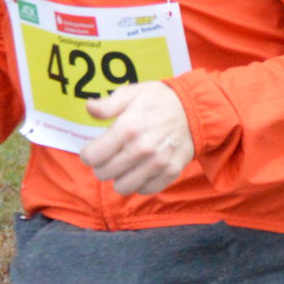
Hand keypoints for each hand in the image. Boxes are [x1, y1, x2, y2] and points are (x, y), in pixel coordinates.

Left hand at [77, 80, 194, 195]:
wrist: (195, 110)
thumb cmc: (159, 100)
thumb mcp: (132, 93)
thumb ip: (108, 105)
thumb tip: (89, 108)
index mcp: (128, 128)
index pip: (93, 156)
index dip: (88, 154)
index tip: (93, 149)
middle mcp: (141, 149)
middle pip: (104, 174)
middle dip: (101, 166)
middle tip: (108, 157)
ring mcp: (157, 164)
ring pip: (122, 187)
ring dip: (119, 178)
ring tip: (123, 165)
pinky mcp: (170, 173)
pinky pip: (145, 190)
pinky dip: (139, 183)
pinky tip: (140, 170)